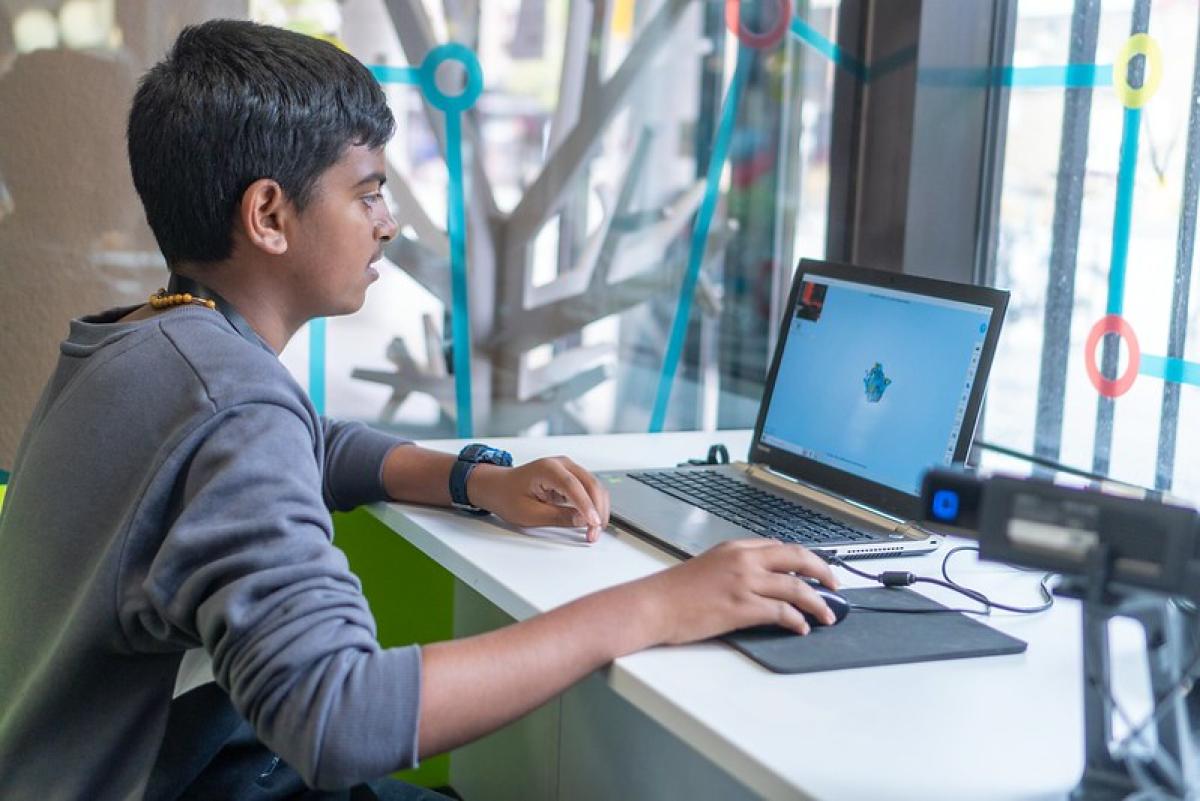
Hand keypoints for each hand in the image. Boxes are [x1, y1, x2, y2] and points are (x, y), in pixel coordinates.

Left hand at [467, 457, 610, 542]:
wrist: (498, 487)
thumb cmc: (508, 496)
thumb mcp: (529, 513)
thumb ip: (557, 516)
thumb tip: (582, 520)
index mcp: (547, 468)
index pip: (573, 486)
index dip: (586, 506)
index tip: (593, 523)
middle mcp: (561, 464)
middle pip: (591, 484)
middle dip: (597, 510)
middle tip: (594, 533)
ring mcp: (568, 469)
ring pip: (594, 487)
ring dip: (598, 509)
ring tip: (594, 531)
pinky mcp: (572, 478)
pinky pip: (590, 490)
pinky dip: (594, 505)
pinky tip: (593, 521)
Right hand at [633, 539, 838, 640]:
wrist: (652, 605)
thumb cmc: (672, 591)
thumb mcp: (707, 566)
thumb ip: (734, 567)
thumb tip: (758, 580)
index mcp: (734, 547)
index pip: (779, 547)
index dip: (803, 559)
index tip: (814, 570)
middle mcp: (743, 560)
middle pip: (797, 558)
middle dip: (822, 571)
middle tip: (835, 585)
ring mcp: (744, 583)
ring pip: (796, 587)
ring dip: (817, 602)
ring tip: (827, 615)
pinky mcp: (741, 607)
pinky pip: (782, 612)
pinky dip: (797, 620)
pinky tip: (801, 628)